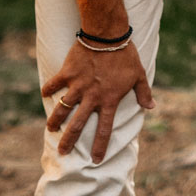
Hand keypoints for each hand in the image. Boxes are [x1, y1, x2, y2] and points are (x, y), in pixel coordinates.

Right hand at [42, 40, 153, 163]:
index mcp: (109, 99)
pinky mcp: (67, 73)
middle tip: (63, 152)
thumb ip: (143, 93)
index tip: (96, 160)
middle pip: (78, 125)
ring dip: (55, 120)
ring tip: (50, 129)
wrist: (107, 36)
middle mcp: (92, 97)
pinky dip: (49, 89)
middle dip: (69, 141)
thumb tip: (151, 107)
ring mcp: (78, 85)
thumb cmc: (126, 55)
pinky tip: (45, 94)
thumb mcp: (139, 74)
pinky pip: (54, 84)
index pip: (104, 129)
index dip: (100, 146)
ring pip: (62, 108)